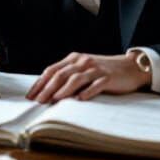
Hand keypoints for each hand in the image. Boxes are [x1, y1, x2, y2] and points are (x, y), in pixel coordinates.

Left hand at [27, 52, 150, 102]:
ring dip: (63, 90)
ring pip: (75, 79)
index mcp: (73, 59)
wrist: (129, 67)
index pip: (51, 70)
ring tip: (54, 100)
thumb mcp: (83, 69)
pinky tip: (80, 100)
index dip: (40, 83)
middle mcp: (82, 61)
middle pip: (61, 74)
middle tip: (38, 101)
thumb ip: (68, 75)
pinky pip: (95, 85)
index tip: (30, 96)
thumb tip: (48, 91)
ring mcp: (95, 69)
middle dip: (47, 88)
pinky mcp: (107, 77)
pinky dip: (86, 92)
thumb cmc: (102, 71)